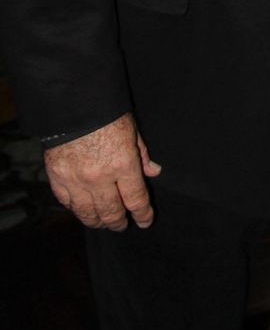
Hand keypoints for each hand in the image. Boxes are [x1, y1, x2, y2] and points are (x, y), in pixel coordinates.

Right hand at [43, 112, 160, 230]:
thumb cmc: (107, 113)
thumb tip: (153, 172)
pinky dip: (77, 210)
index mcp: (123, 165)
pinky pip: (68, 204)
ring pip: (88, 214)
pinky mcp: (57, 179)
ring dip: (98, 222)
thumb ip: (142, 155)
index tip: (146, 221)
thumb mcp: (132, 130)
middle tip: (122, 225)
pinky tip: (83, 210)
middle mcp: (100, 178)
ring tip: (104, 223)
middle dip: (119, 222)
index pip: (136, 200)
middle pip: (112, 212)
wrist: (72, 105)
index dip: (143, 214)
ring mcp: (76, 181)